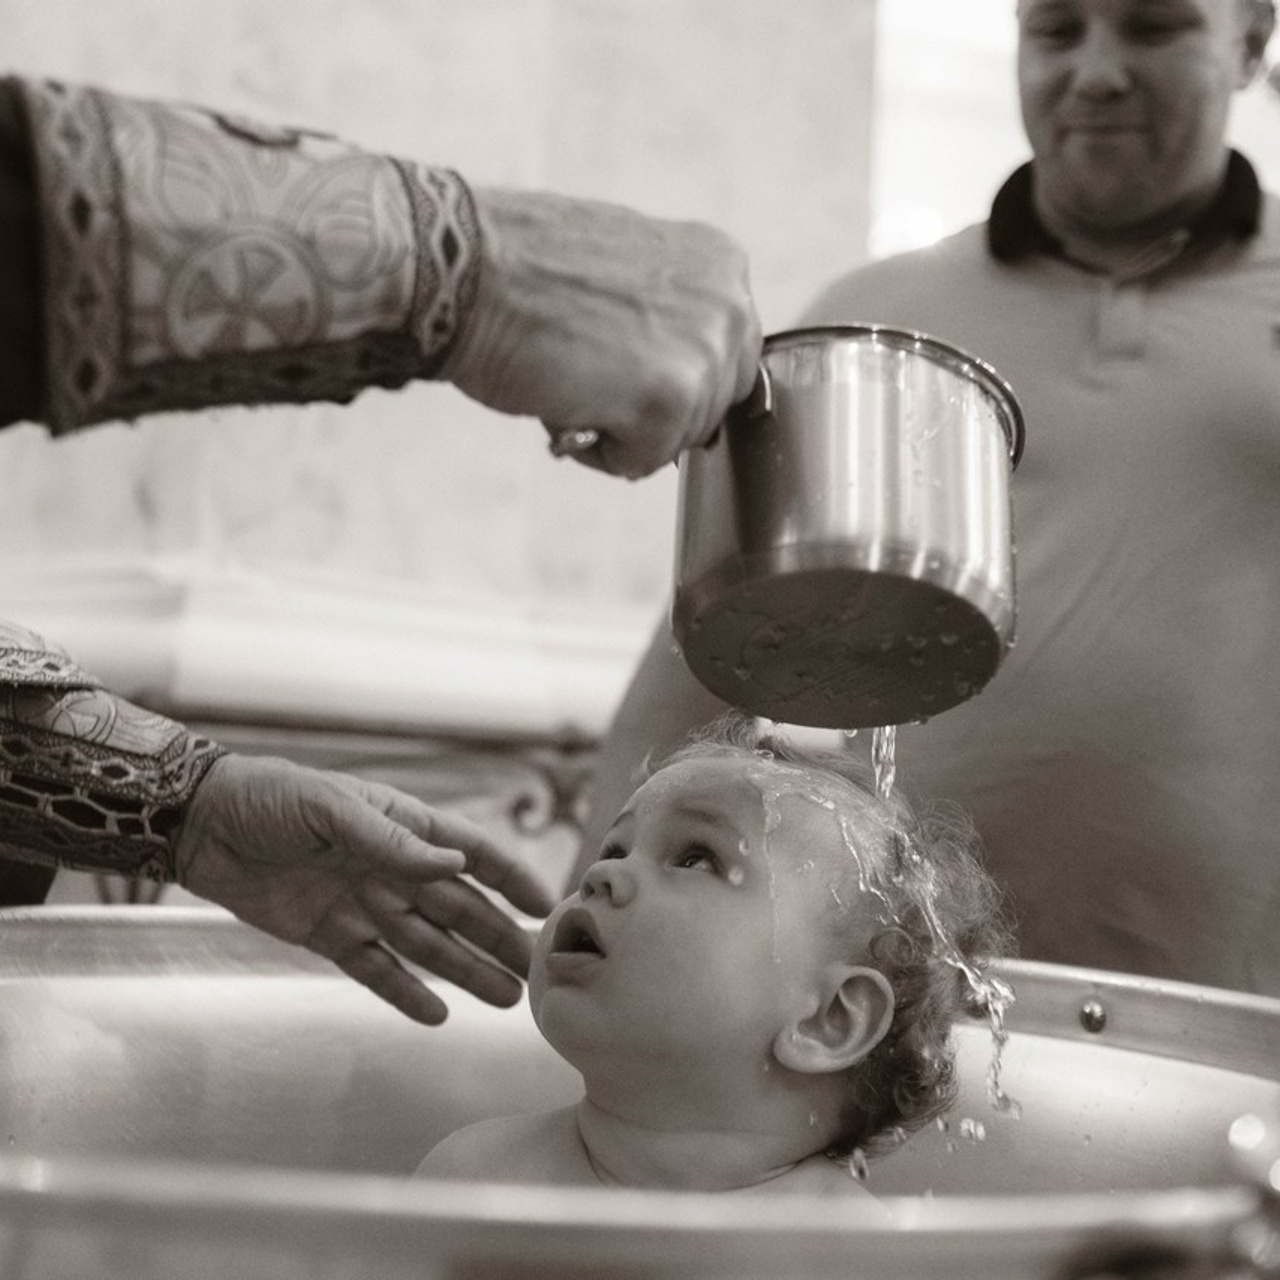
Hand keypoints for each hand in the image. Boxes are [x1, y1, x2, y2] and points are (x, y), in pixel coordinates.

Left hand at [174, 754, 554, 1024]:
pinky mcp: (329, 936)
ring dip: (466, 970)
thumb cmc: (269, 797)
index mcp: (403, 826)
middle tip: (536, 969)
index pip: (472, 854)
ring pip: (427, 945)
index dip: (510, 879)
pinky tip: (437, 1013)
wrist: (200, 826)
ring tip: (505, 998)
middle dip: (499, 937)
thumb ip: (392, 841)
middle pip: (458, 909)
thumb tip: (456, 863)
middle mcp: (392, 868)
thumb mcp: (332, 808)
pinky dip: (405, 992)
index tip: (546, 906)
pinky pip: (376, 969)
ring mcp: (363, 905)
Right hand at [444, 187, 761, 477]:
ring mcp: (704, 352)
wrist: (462, 268)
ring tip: (571, 380)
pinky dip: (599, 451)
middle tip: (588, 377)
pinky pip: (644, 461)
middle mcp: (729, 304)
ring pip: (678, 438)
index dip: (667, 377)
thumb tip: (678, 376)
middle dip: (653, 410)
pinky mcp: (671, 399)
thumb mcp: (626, 271)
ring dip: (623, 429)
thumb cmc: (522, 270)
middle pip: (711, 406)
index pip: (725, 359)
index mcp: (721, 264)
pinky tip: (565, 403)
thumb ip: (669, 315)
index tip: (618, 364)